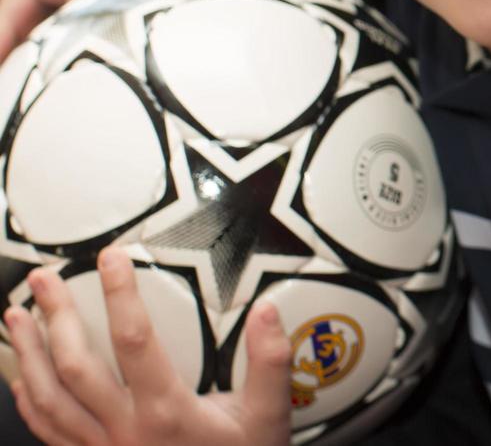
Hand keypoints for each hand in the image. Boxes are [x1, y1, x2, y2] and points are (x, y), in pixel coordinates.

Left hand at [5, 247, 291, 445]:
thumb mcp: (268, 419)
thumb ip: (269, 363)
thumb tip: (266, 310)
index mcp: (166, 411)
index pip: (134, 340)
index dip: (119, 294)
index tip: (112, 258)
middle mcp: (124, 430)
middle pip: (75, 366)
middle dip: (55, 317)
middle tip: (46, 278)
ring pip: (49, 400)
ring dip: (28, 355)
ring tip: (17, 316)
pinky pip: (48, 433)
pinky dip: (29, 401)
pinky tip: (22, 377)